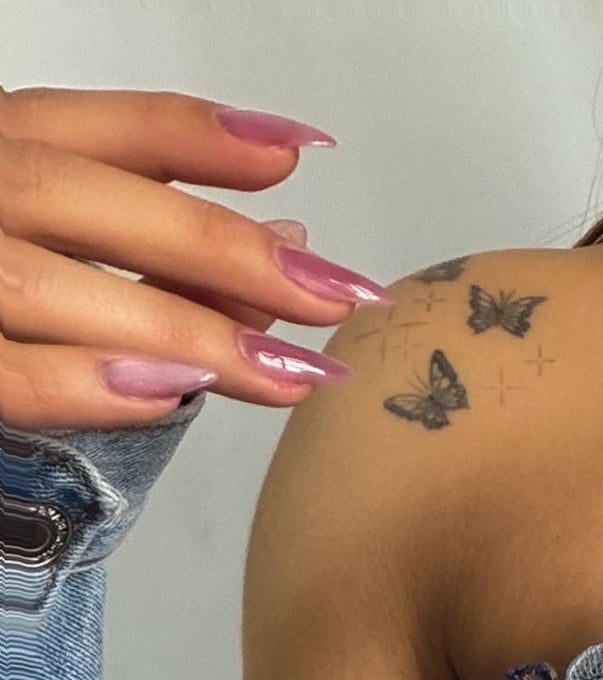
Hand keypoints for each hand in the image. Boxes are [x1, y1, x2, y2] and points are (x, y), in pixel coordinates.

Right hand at [0, 86, 392, 431]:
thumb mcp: (51, 230)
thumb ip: (151, 237)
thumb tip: (285, 235)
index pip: (99, 126)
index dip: (200, 133)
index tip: (301, 149)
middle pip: (86, 201)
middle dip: (220, 250)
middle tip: (334, 297)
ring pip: (47, 286)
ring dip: (176, 331)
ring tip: (283, 374)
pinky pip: (1, 371)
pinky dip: (82, 381)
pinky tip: (170, 394)